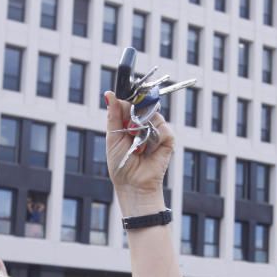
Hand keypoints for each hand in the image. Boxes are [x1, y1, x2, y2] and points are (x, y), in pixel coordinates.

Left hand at [104, 91, 172, 216]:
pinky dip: (154, 138)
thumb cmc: (121, 163)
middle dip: (134, 117)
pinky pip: (163, 128)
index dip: (128, 101)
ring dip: (142, 129)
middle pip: (143, 105)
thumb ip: (114, 115)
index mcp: (130, 121)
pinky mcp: (168, 139)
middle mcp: (145, 123)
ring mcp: (157, 130)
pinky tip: (147, 150)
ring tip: (136, 145)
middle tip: (129, 131)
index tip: (124, 104)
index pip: (131, 102)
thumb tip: (109, 93)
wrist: (132, 184)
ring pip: (153, 115)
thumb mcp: (113, 136)